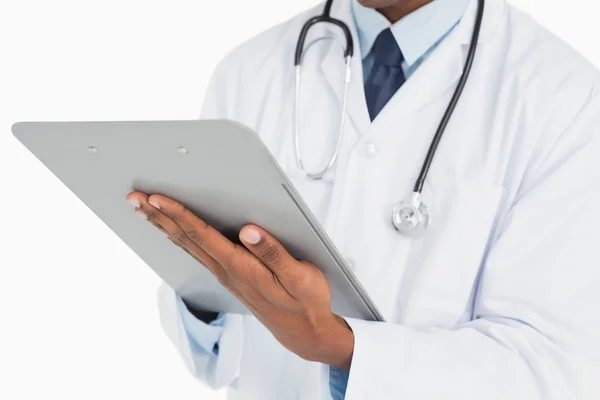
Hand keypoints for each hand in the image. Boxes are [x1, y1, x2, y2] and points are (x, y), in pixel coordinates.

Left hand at [126, 191, 354, 369]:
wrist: (304, 333)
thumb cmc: (305, 303)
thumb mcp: (299, 277)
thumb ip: (273, 253)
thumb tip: (249, 231)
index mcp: (241, 267)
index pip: (203, 236)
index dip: (179, 214)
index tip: (158, 198)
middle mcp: (227, 271)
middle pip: (185, 239)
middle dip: (159, 216)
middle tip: (135, 198)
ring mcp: (225, 276)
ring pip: (186, 246)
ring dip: (163, 226)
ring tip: (144, 210)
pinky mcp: (229, 277)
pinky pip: (196, 253)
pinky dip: (179, 238)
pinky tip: (172, 231)